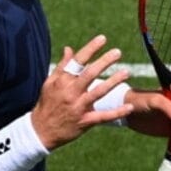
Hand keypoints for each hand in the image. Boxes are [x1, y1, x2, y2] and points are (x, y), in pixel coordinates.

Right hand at [30, 34, 132, 149]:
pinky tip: (130, 107)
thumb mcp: (50, 83)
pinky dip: (117, 112)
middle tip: (118, 52)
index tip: (103, 38)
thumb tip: (69, 48)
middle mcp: (70, 93)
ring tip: (126, 72)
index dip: (90, 49)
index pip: (77, 61)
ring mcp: (78, 108)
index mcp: (62, 81)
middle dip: (104, 62)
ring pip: (98, 92)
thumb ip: (62, 66)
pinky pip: (103, 116)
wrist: (40, 131)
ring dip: (113, 82)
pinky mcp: (85, 122)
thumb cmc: (46, 104)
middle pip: (89, 74)